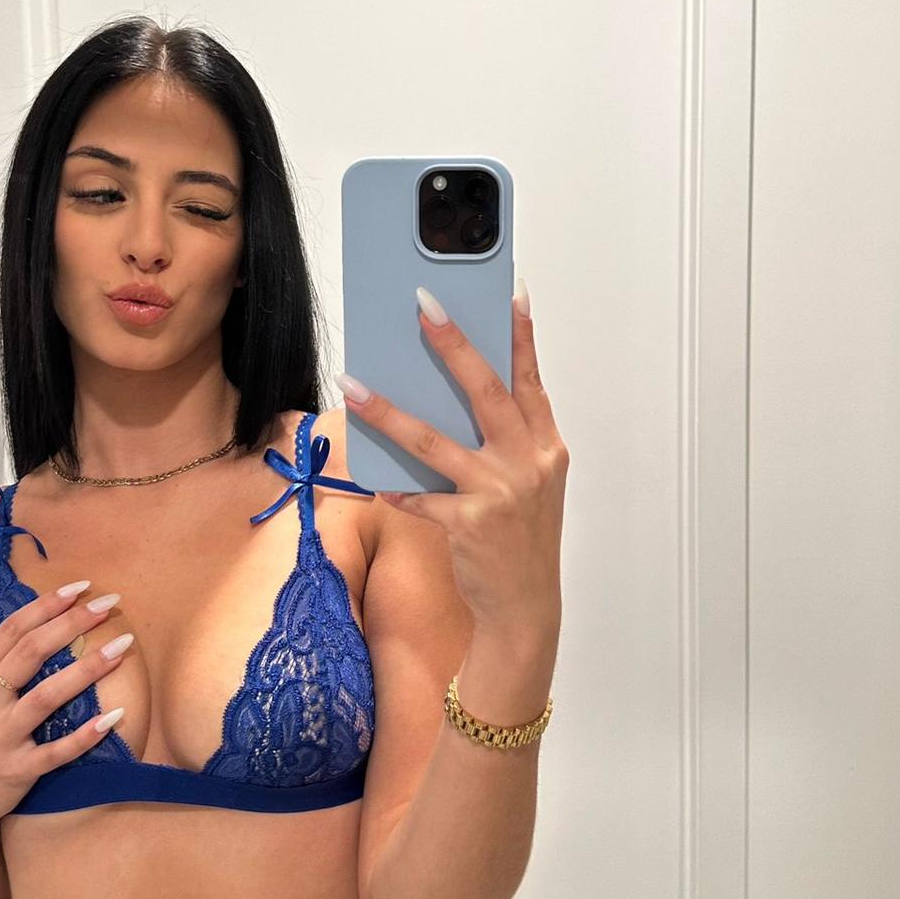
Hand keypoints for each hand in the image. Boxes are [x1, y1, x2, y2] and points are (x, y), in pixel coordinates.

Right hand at [0, 584, 139, 846]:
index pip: (8, 632)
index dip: (44, 606)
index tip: (77, 587)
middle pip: (30, 653)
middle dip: (71, 623)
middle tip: (109, 603)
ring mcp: (1, 738)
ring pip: (47, 697)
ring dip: (87, 668)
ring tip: (122, 645)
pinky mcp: (19, 770)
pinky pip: (56, 751)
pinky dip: (84, 736)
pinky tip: (114, 716)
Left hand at [335, 283, 568, 637]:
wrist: (525, 606)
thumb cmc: (521, 538)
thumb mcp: (529, 484)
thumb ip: (504, 442)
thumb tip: (449, 399)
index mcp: (546, 447)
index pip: (530, 380)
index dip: (521, 336)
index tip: (511, 292)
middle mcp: (529, 464)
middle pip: (486, 392)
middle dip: (454, 346)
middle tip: (425, 308)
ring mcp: (500, 493)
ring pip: (434, 441)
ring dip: (388, 412)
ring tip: (352, 385)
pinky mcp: (470, 524)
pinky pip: (420, 496)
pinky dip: (396, 488)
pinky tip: (377, 480)